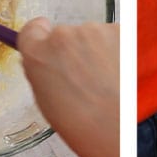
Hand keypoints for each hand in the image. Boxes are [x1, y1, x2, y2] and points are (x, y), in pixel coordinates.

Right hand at [17, 20, 119, 156]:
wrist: (122, 127)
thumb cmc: (86, 125)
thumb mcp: (48, 103)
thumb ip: (45, 73)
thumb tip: (49, 63)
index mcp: (38, 54)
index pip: (33, 30)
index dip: (43, 38)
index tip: (50, 44)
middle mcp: (62, 36)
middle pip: (66, 35)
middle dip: (76, 51)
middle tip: (88, 78)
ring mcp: (94, 31)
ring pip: (94, 37)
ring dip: (101, 52)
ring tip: (109, 82)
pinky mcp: (121, 31)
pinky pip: (117, 38)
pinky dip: (121, 52)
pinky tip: (123, 76)